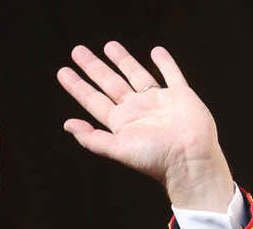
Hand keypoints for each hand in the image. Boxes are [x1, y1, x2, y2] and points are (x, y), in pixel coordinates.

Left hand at [57, 41, 234, 210]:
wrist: (190, 159)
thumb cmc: (154, 159)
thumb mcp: (118, 149)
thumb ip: (92, 138)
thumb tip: (67, 124)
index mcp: (120, 122)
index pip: (93, 99)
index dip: (77, 86)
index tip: (63, 71)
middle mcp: (136, 109)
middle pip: (110, 82)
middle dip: (94, 67)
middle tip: (77, 51)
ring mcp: (158, 101)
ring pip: (136, 74)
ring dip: (123, 60)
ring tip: (109, 46)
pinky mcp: (181, 96)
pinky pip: (171, 75)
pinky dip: (165, 63)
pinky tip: (156, 52)